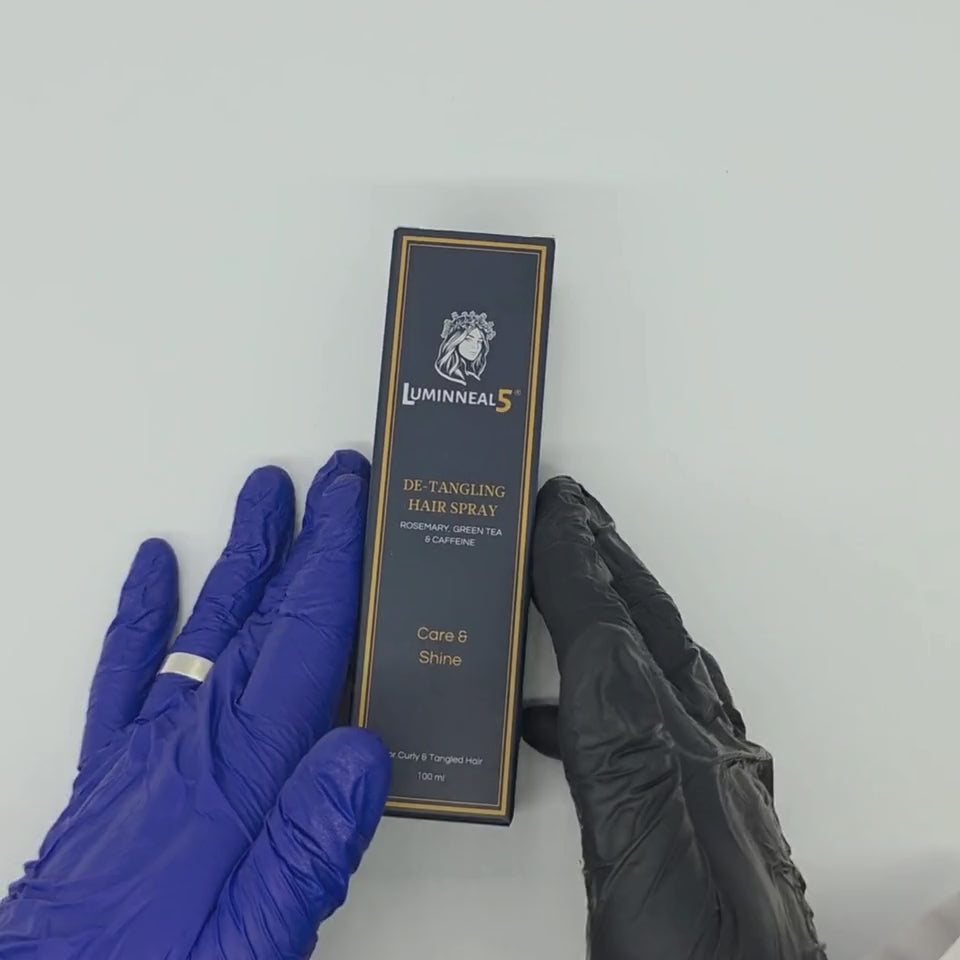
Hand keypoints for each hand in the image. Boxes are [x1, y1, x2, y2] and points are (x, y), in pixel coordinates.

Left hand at [0, 451, 389, 959]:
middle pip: (262, 615)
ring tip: (262, 498)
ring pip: (203, 625)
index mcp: (233, 774)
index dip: (330, 557)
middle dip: (304, 540)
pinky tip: (155, 567)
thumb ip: (308, 847)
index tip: (348, 498)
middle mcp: (186, 741)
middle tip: (329, 481)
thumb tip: (363, 751)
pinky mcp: (111, 770)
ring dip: (241, 558)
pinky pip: (127, 670)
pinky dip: (144, 614)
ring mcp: (143, 748)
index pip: (298, 636)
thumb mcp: (251, 944)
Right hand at [522, 477, 826, 959]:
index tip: (555, 507)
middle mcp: (702, 756)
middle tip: (575, 512)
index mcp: (670, 763)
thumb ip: (614, 764)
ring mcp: (714, 777)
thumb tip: (562, 704)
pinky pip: (665, 709)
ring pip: (662, 660)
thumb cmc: (695, 958)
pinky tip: (573, 710)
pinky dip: (616, 683)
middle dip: (606, 559)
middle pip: (650, 628)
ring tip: (576, 582)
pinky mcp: (715, 807)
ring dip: (615, 610)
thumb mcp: (634, 855)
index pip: (613, 635)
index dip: (576, 564)